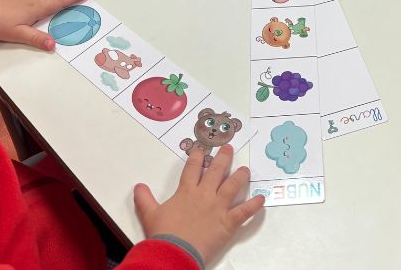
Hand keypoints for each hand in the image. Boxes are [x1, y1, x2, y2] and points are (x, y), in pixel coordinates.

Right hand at [134, 145, 264, 265]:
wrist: (175, 252)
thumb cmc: (163, 233)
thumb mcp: (149, 214)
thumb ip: (145, 198)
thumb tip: (138, 186)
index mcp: (186, 191)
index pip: (192, 168)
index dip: (197, 157)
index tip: (201, 149)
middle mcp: (204, 195)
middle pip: (216, 171)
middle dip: (223, 158)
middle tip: (229, 148)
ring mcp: (218, 207)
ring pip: (232, 186)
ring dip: (240, 176)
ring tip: (246, 170)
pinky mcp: (228, 222)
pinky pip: (244, 212)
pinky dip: (254, 205)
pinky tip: (261, 199)